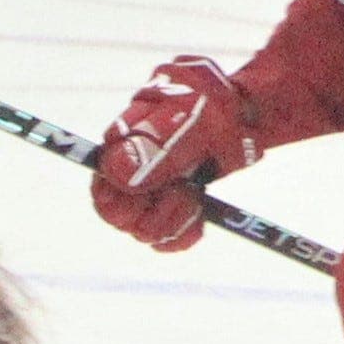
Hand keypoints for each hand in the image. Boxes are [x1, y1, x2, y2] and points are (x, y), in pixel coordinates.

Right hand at [91, 56, 259, 252]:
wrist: (240, 110)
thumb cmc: (209, 104)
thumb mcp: (189, 118)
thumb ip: (156, 146)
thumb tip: (119, 172)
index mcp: (121, 147)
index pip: (103, 193)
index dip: (126, 201)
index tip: (156, 188)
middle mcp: (129, 174)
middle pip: (120, 219)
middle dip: (154, 212)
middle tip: (181, 188)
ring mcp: (151, 193)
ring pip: (144, 232)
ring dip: (175, 218)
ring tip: (193, 192)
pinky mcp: (173, 207)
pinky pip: (168, 239)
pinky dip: (186, 231)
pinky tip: (199, 210)